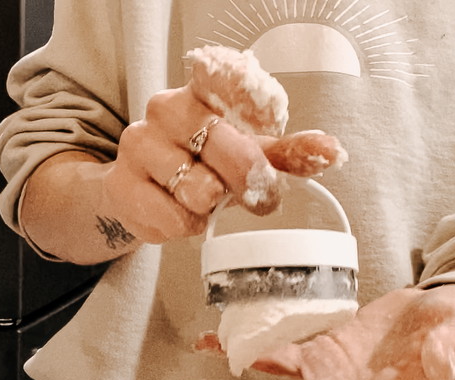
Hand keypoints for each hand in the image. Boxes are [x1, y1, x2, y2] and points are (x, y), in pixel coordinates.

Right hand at [20, 46, 344, 262]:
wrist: (140, 192)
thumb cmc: (201, 167)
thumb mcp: (246, 154)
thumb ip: (287, 153)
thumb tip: (333, 152)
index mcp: (198, 91)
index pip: (223, 76)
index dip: (251, 100)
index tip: (270, 123)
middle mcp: (164, 109)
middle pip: (224, 148)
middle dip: (249, 181)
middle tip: (259, 197)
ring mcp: (138, 146)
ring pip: (197, 190)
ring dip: (211, 207)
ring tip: (205, 201)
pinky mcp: (122, 187)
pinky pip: (172, 219)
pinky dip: (186, 227)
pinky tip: (181, 215)